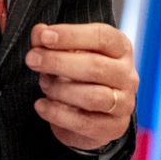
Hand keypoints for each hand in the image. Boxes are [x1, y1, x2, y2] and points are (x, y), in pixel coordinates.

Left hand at [26, 22, 137, 150]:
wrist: (93, 113)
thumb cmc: (80, 75)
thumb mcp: (66, 53)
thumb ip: (51, 42)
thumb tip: (39, 32)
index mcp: (121, 49)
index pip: (102, 37)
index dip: (72, 35)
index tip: (44, 37)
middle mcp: (127, 75)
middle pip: (96, 66)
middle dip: (58, 62)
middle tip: (32, 59)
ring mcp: (124, 103)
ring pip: (92, 96)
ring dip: (60, 89)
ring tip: (43, 83)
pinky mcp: (114, 127)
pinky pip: (84, 123)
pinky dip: (57, 114)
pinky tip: (41, 105)